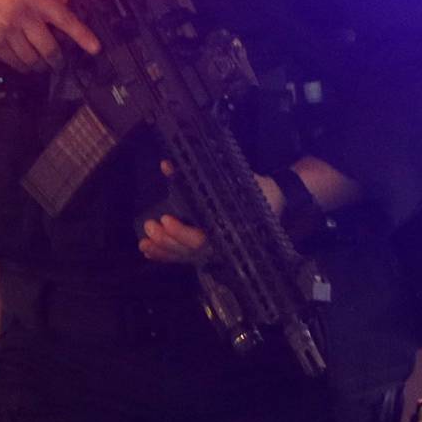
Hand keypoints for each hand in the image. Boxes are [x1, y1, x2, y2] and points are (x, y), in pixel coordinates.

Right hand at [0, 0, 99, 73]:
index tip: (95, 48)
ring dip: (40, 65)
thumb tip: (71, 3)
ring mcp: (6, 32)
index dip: (81, 35)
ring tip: (41, 63)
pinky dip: (23, 66)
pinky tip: (24, 61)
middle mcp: (21, 14)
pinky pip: (16, 64)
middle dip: (57, 59)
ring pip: (33, 59)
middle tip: (58, 61)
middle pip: (49, 48)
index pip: (63, 18)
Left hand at [138, 163, 281, 266]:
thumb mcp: (233, 178)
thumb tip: (168, 165)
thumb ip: (199, 175)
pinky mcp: (210, 248)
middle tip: (150, 227)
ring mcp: (216, 249)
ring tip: (144, 244)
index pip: (201, 239)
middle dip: (167, 240)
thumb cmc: (256, 189)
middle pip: (189, 251)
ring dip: (164, 251)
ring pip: (186, 256)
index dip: (181, 232)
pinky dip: (168, 255)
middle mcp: (222, 244)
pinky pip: (187, 256)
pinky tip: (152, 252)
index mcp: (229, 231)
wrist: (277, 197)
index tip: (166, 218)